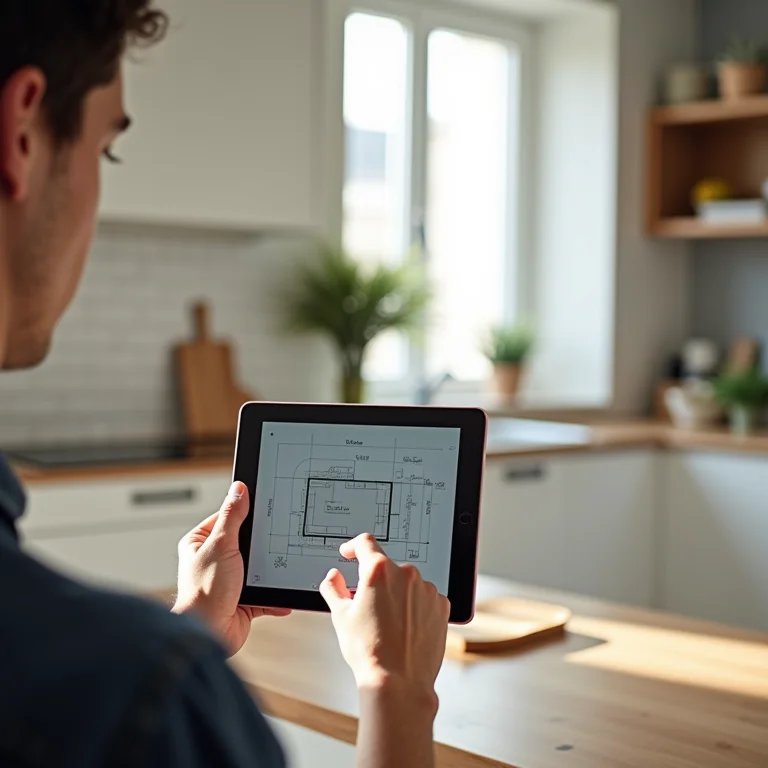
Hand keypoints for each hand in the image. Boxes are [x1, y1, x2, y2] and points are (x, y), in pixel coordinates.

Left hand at [173, 481, 289, 654]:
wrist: (209, 633)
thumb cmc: (204, 592)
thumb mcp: (221, 544)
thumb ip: (232, 517)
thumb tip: (238, 489)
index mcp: (201, 543)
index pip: (226, 517)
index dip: (245, 512)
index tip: (265, 507)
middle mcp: (213, 560)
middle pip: (245, 542)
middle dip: (262, 544)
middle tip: (279, 536)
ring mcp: (228, 581)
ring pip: (257, 568)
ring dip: (270, 572)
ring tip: (283, 565)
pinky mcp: (242, 601)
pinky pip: (265, 593)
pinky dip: (275, 595)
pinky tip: (283, 593)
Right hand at [319, 534, 449, 706]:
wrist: (398, 682)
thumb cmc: (369, 652)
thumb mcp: (340, 616)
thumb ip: (333, 588)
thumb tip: (333, 577)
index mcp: (379, 571)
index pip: (366, 543)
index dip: (354, 547)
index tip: (351, 553)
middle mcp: (406, 574)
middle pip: (387, 567)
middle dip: (376, 581)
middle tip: (368, 606)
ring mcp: (427, 589)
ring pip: (407, 583)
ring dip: (397, 594)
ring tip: (388, 624)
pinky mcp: (441, 606)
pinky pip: (425, 598)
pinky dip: (415, 607)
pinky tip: (405, 628)